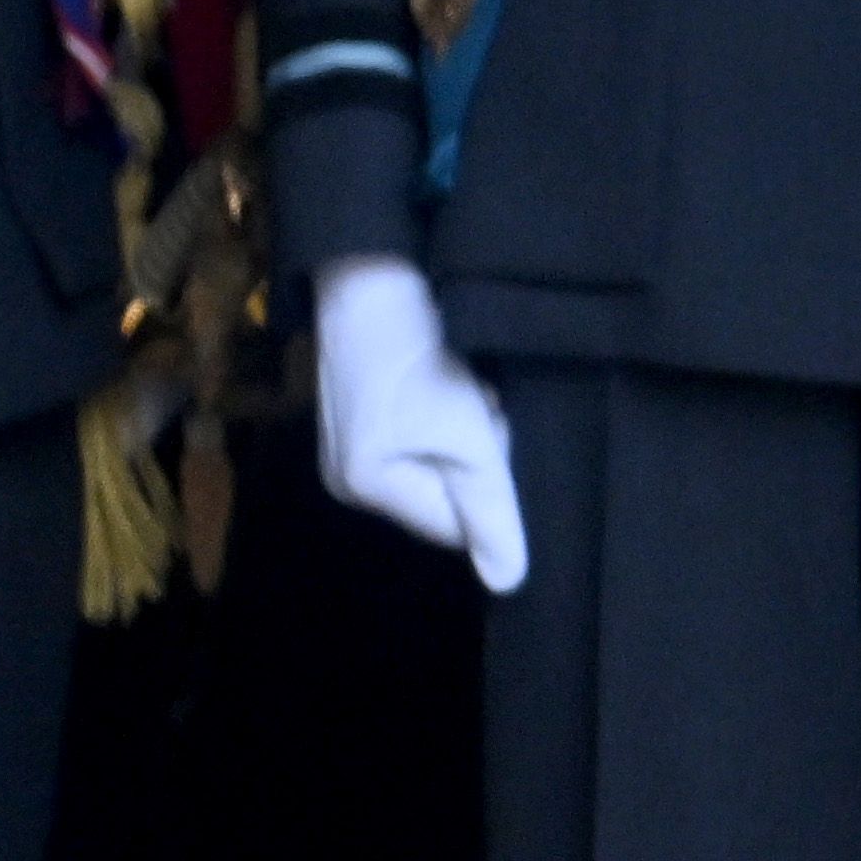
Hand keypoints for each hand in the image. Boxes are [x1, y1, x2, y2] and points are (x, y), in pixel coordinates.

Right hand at [311, 257, 526, 592]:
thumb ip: (491, 506)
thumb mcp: (467, 434)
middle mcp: (352, 470)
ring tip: (473, 388)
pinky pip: (437, 423)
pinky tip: (462, 375)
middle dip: (480, 455)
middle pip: (449, 489)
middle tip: (481, 407)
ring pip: (449, 454)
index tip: (497, 442)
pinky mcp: (376, 401)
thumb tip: (508, 582)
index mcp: (364, 486)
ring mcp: (360, 434)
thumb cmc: (416, 361)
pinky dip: (460, 403)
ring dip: (474, 424)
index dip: (490, 491)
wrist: (376, 277)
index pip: (451, 524)